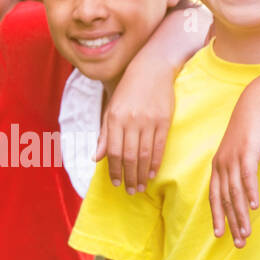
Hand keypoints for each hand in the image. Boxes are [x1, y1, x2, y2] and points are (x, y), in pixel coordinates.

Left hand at [95, 60, 174, 193]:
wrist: (152, 69)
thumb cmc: (128, 90)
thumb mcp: (111, 109)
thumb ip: (104, 134)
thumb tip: (95, 158)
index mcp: (114, 118)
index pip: (113, 151)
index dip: (114, 170)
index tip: (116, 183)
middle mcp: (130, 120)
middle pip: (128, 156)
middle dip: (129, 177)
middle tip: (130, 191)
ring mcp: (148, 121)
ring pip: (144, 154)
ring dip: (141, 174)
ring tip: (141, 187)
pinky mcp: (163, 120)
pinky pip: (159, 146)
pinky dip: (155, 162)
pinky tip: (151, 173)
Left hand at [208, 84, 259, 245]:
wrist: (258, 101)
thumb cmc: (250, 127)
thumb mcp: (240, 149)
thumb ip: (238, 166)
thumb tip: (242, 186)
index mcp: (218, 165)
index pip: (214, 197)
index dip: (217, 217)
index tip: (220, 236)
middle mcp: (221, 164)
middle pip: (224, 200)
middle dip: (231, 224)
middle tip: (238, 244)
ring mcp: (233, 158)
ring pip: (235, 193)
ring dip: (241, 215)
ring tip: (247, 233)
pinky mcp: (247, 151)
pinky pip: (247, 176)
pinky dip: (250, 192)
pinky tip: (255, 206)